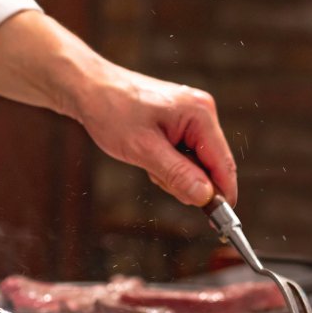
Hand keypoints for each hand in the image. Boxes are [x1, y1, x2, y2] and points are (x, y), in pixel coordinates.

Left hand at [0, 11, 235, 207]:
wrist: (88, 89)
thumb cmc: (111, 112)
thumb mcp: (143, 150)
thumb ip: (177, 174)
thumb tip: (206, 197)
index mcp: (200, 114)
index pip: (223, 164)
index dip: (223, 196)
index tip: (221, 223)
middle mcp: (201, 112)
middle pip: (212, 166)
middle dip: (188, 182)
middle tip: (156, 177)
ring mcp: (191, 116)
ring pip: (196, 163)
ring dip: (174, 174)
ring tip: (146, 159)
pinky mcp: (179, 122)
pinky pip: (184, 155)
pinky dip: (168, 164)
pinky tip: (147, 154)